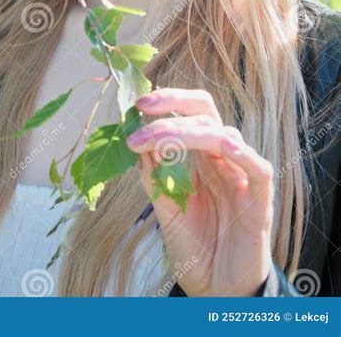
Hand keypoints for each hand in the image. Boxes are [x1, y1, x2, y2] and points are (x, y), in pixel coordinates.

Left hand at [126, 88, 273, 296]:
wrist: (217, 292)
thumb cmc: (196, 249)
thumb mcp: (166, 211)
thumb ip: (155, 179)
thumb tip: (137, 145)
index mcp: (202, 158)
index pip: (190, 114)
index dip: (168, 103)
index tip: (138, 103)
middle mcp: (223, 160)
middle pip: (206, 114)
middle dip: (173, 108)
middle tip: (143, 111)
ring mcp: (242, 177)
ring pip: (225, 136)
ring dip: (189, 133)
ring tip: (160, 139)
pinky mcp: (259, 201)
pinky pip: (259, 170)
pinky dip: (244, 156)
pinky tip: (224, 147)